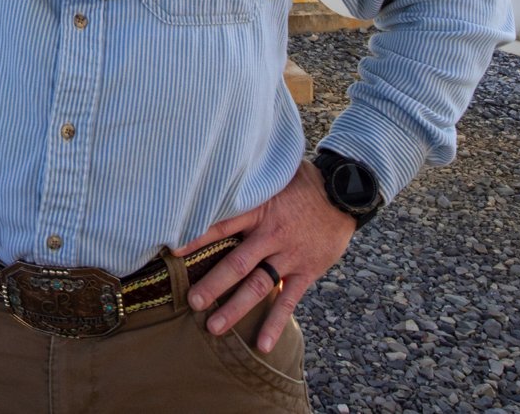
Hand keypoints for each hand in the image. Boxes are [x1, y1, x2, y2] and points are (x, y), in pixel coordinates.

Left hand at [176, 162, 357, 351]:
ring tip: (213, 327)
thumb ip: (247, 184)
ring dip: (236, 308)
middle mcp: (272, 235)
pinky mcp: (306, 271)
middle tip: (191, 302)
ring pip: (258, 286)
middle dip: (213, 284)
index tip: (174, 251)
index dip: (198, 238)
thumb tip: (215, 175)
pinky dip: (276, 322)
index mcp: (260, 210)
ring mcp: (290, 256)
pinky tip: (262, 344)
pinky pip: (289, 300)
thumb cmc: (303, 182)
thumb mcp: (273, 176)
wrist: (345, 193)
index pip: (223, 225)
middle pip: (238, 264)